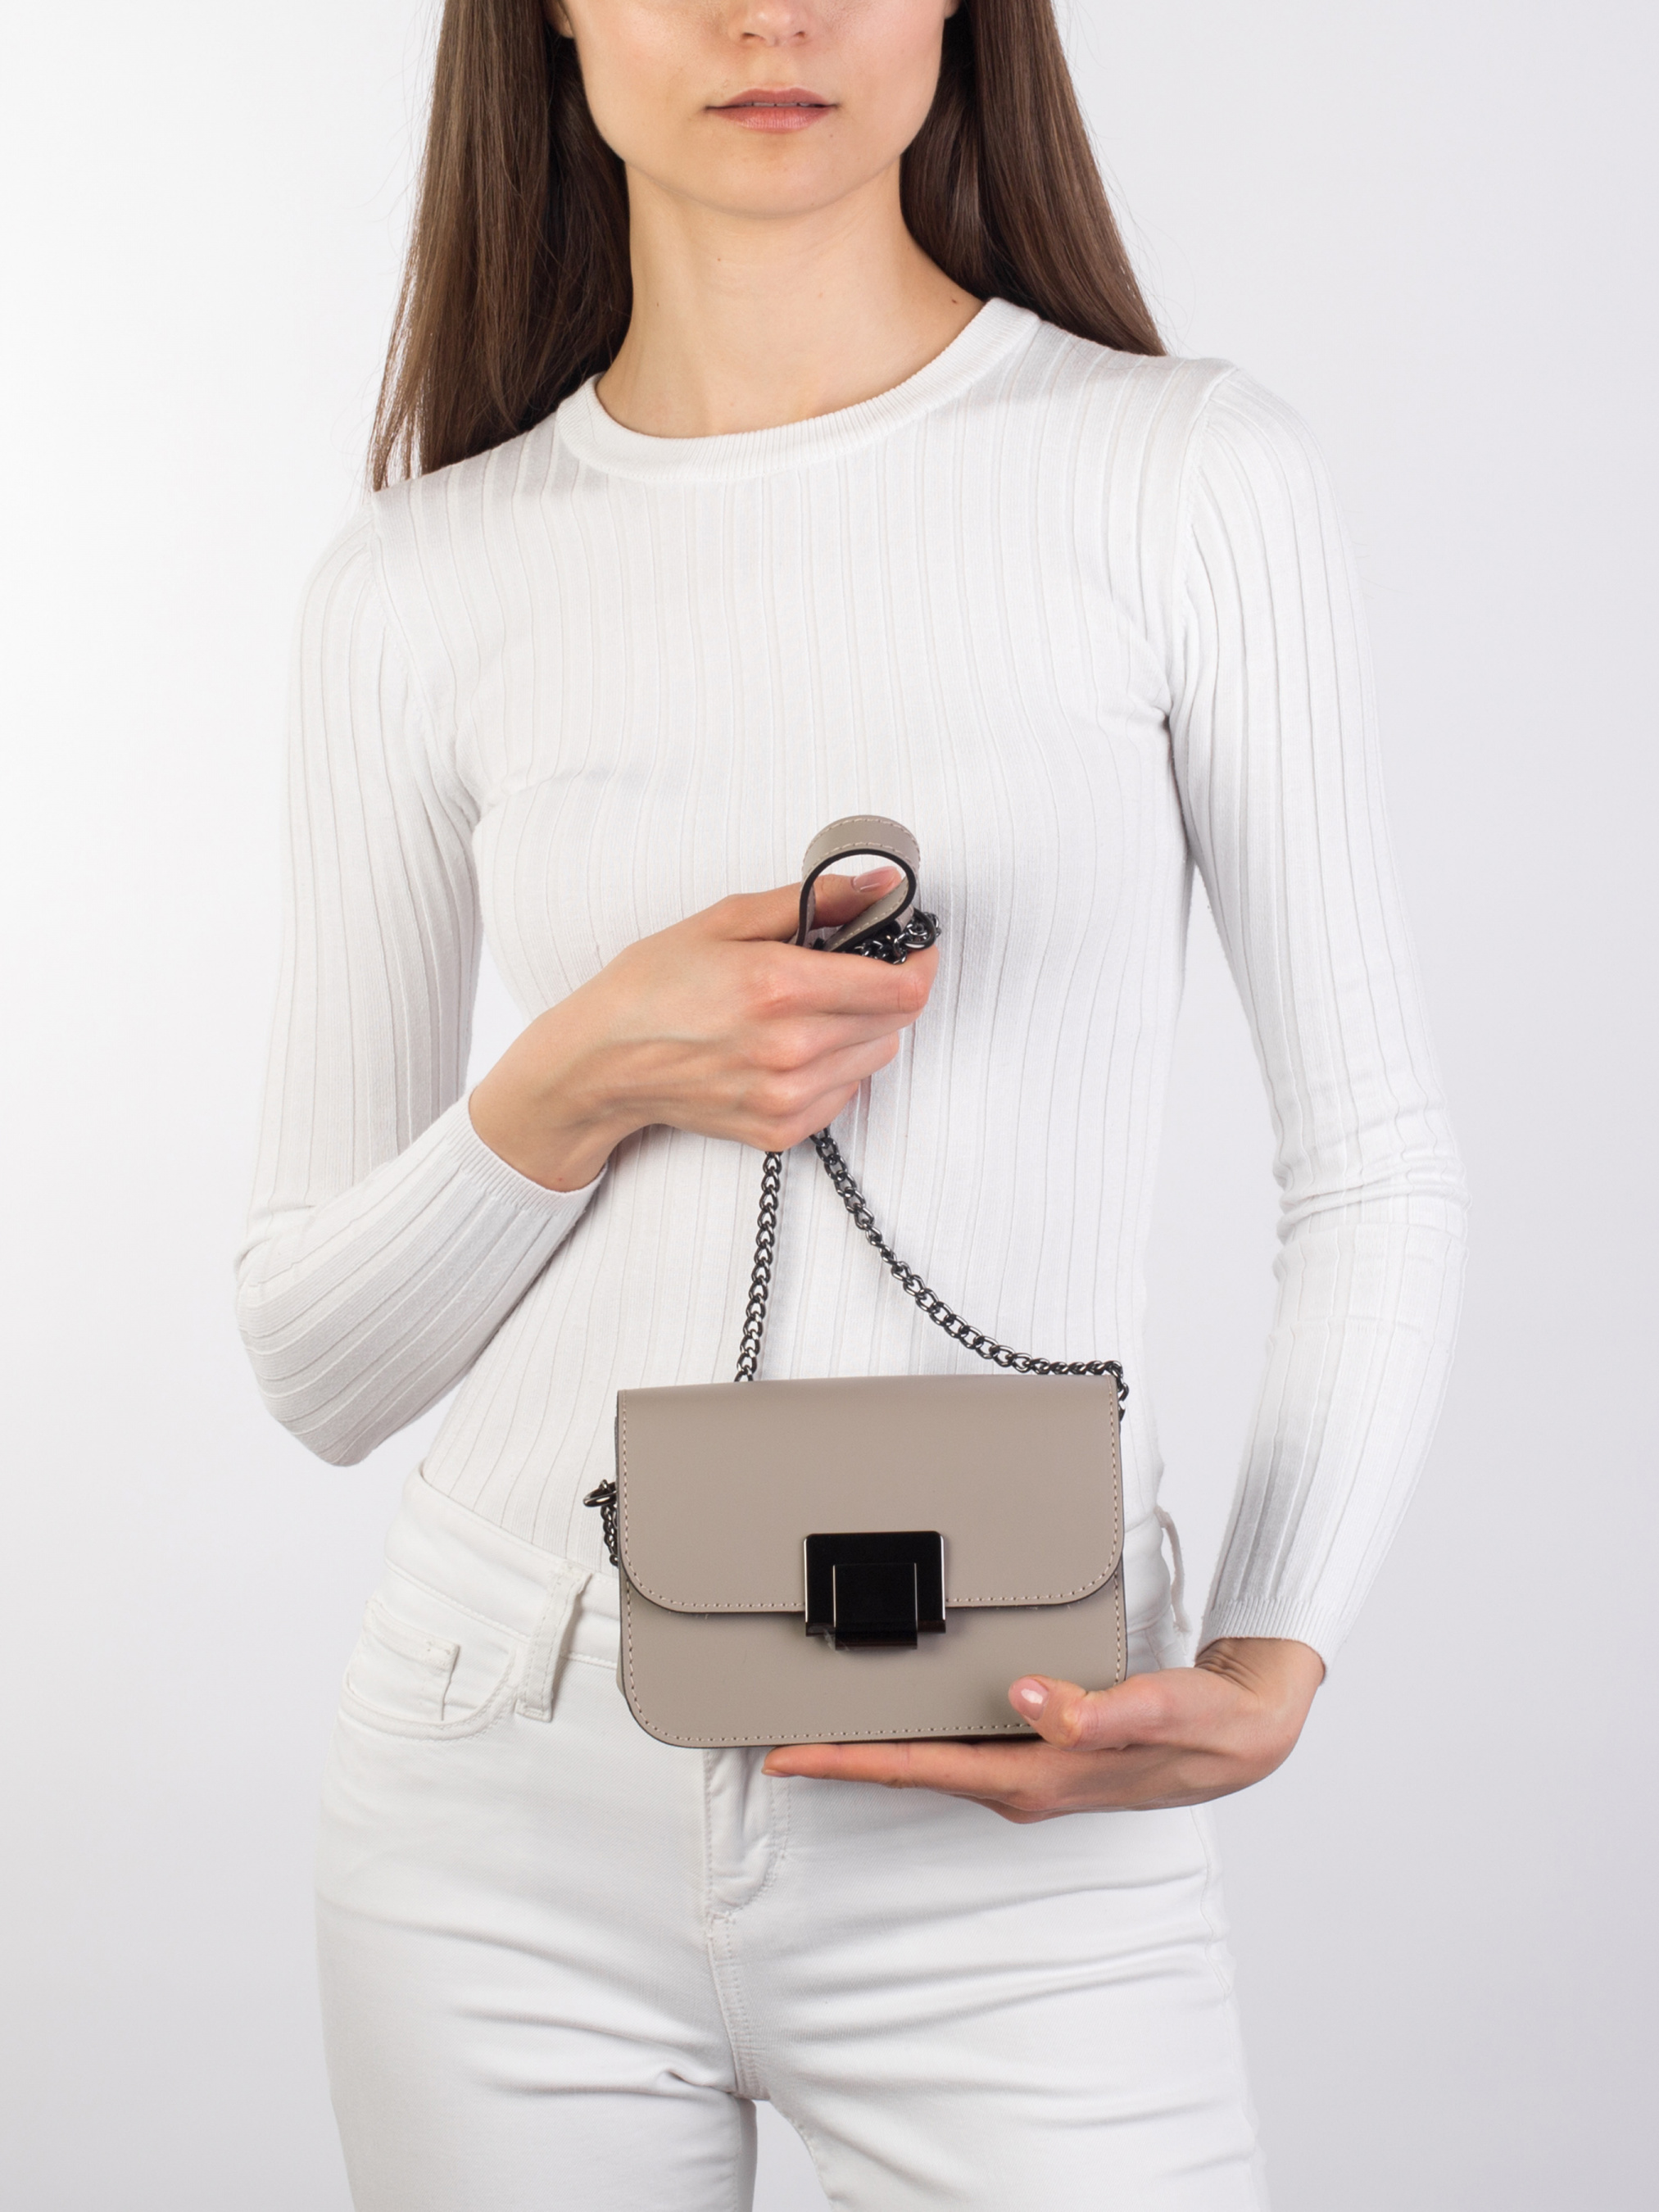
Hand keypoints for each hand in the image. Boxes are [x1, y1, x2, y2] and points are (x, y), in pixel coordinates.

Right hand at [469, 871, 937, 1190]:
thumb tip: (877, 887)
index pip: (901, 989)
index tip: (912, 947)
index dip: (919, 962)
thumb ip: (813, 901)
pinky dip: (836, 1068)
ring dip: (862, 1028)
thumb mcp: (725, 920)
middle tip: (852, 970)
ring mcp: (786, 1096)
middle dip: (887, 989)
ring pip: (876, 1058)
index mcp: (779, 988)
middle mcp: (790, 1049)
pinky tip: (793, 1047)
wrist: (600, 1064)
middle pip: (896, 1022)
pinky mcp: (780, 1130)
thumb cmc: (649, 990)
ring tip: (812, 1009)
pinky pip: (845, 1094)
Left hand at [761, 1637, 1324, 1822]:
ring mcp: (1032, 1768)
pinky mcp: (1045, 1747)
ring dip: (877, 1744)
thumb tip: (1029, 1697)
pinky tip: (906, 1709)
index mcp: (1035, 1774)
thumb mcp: (1158, 1708)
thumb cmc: (1205, 1724)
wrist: (1249, 1733)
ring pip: (933, 1758)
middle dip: (843, 1756)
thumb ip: (1095, 1706)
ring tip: (822, 1720)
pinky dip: (922, 1729)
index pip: (918, 1770)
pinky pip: (963, 1743)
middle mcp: (1022, 1779)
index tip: (785, 1755)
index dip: (847, 1762)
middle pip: (910, 1769)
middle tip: (776, 1737)